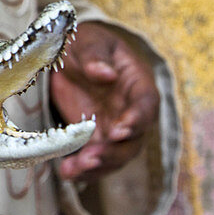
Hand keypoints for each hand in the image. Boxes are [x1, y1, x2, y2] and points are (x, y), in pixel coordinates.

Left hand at [51, 22, 158, 183]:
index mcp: (138, 84)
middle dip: (113, 152)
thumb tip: (105, 74)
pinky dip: (83, 170)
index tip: (119, 130)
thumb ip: (97, 56)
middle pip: (133, 140)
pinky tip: (67, 173)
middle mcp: (131, 112)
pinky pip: (95, 160)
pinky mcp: (96, 139)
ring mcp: (114, 128)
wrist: (72, 55)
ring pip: (115, 156)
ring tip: (73, 170)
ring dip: (97, 167)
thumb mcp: (90, 40)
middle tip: (91, 158)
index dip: (136, 120)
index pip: (146, 105)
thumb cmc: (87, 43)